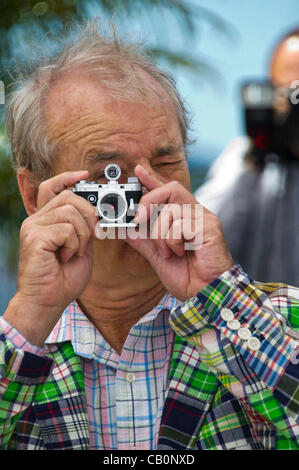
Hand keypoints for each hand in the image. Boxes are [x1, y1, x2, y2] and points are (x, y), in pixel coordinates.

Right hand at [4, 171, 97, 344]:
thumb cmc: (63, 278)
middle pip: (69, 197)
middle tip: (90, 238)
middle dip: (89, 215)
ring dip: (83, 235)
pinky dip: (74, 245)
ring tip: (74, 252)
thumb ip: (84, 228)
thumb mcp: (80, 247)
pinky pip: (67, 229)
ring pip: (71, 212)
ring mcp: (33, 227)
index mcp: (46, 220)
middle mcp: (36, 220)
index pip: (53, 187)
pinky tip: (65, 258)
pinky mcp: (34, 237)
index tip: (85, 175)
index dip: (69, 177)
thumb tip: (96, 212)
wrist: (47, 302)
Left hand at [126, 165, 233, 301]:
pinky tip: (180, 253)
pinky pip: (179, 225)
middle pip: (170, 188)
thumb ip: (143, 240)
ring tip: (169, 252)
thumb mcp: (158, 256)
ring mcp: (205, 219)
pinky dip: (172, 242)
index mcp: (185, 218)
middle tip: (138, 219)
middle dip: (148, 201)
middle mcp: (196, 214)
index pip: (168, 191)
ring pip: (170, 210)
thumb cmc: (188, 277)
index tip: (138, 170)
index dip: (152, 179)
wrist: (206, 295)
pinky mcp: (210, 228)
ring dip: (160, 234)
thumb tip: (125, 227)